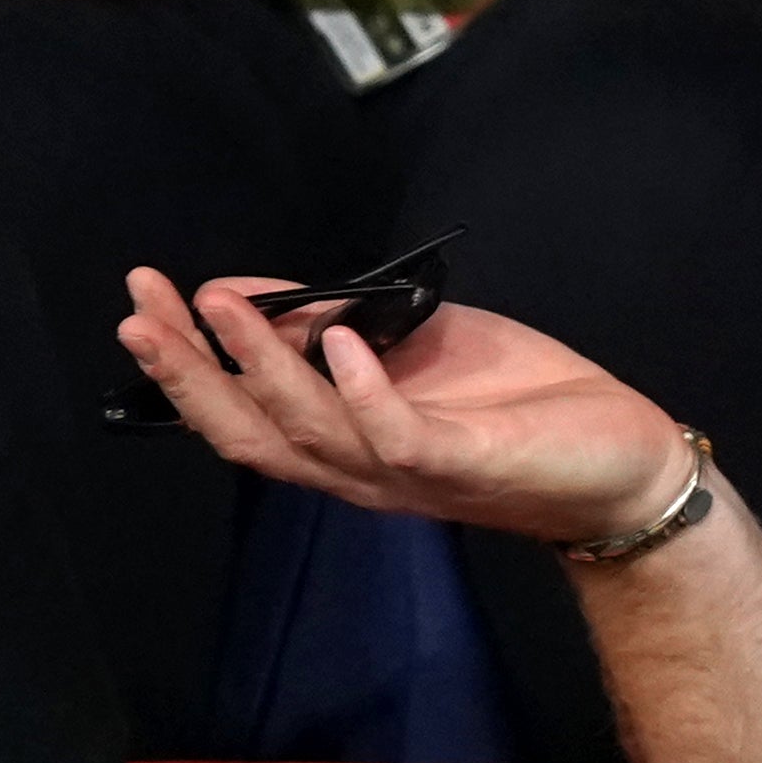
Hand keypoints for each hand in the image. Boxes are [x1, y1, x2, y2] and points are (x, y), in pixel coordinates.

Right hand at [116, 265, 695, 546]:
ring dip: (260, 367)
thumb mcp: (417, 343)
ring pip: (309, 432)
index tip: (146, 301)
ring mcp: (406, 472)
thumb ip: (338, 321)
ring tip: (221, 306)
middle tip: (141, 311)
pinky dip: (361, 390)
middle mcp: (359, 468)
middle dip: (189, 372)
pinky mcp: (461, 464)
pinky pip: (396, 435)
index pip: (241, 413)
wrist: (620, 462)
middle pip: (249, 433)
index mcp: (344, 441)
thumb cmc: (522, 404)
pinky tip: (336, 338)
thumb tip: (247, 291)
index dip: (185, 365)